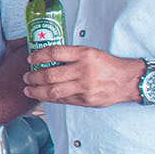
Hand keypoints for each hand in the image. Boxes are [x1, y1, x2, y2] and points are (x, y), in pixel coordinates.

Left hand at [23, 45, 141, 106]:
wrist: (128, 80)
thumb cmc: (108, 65)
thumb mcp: (91, 52)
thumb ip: (72, 55)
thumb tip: (47, 57)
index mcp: (84, 54)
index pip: (54, 52)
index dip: (38, 56)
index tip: (30, 59)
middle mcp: (83, 70)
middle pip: (50, 74)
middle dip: (34, 76)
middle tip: (26, 76)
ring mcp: (84, 87)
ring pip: (53, 90)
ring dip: (36, 90)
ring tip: (28, 88)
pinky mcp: (85, 100)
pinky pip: (62, 99)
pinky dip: (48, 98)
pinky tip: (41, 96)